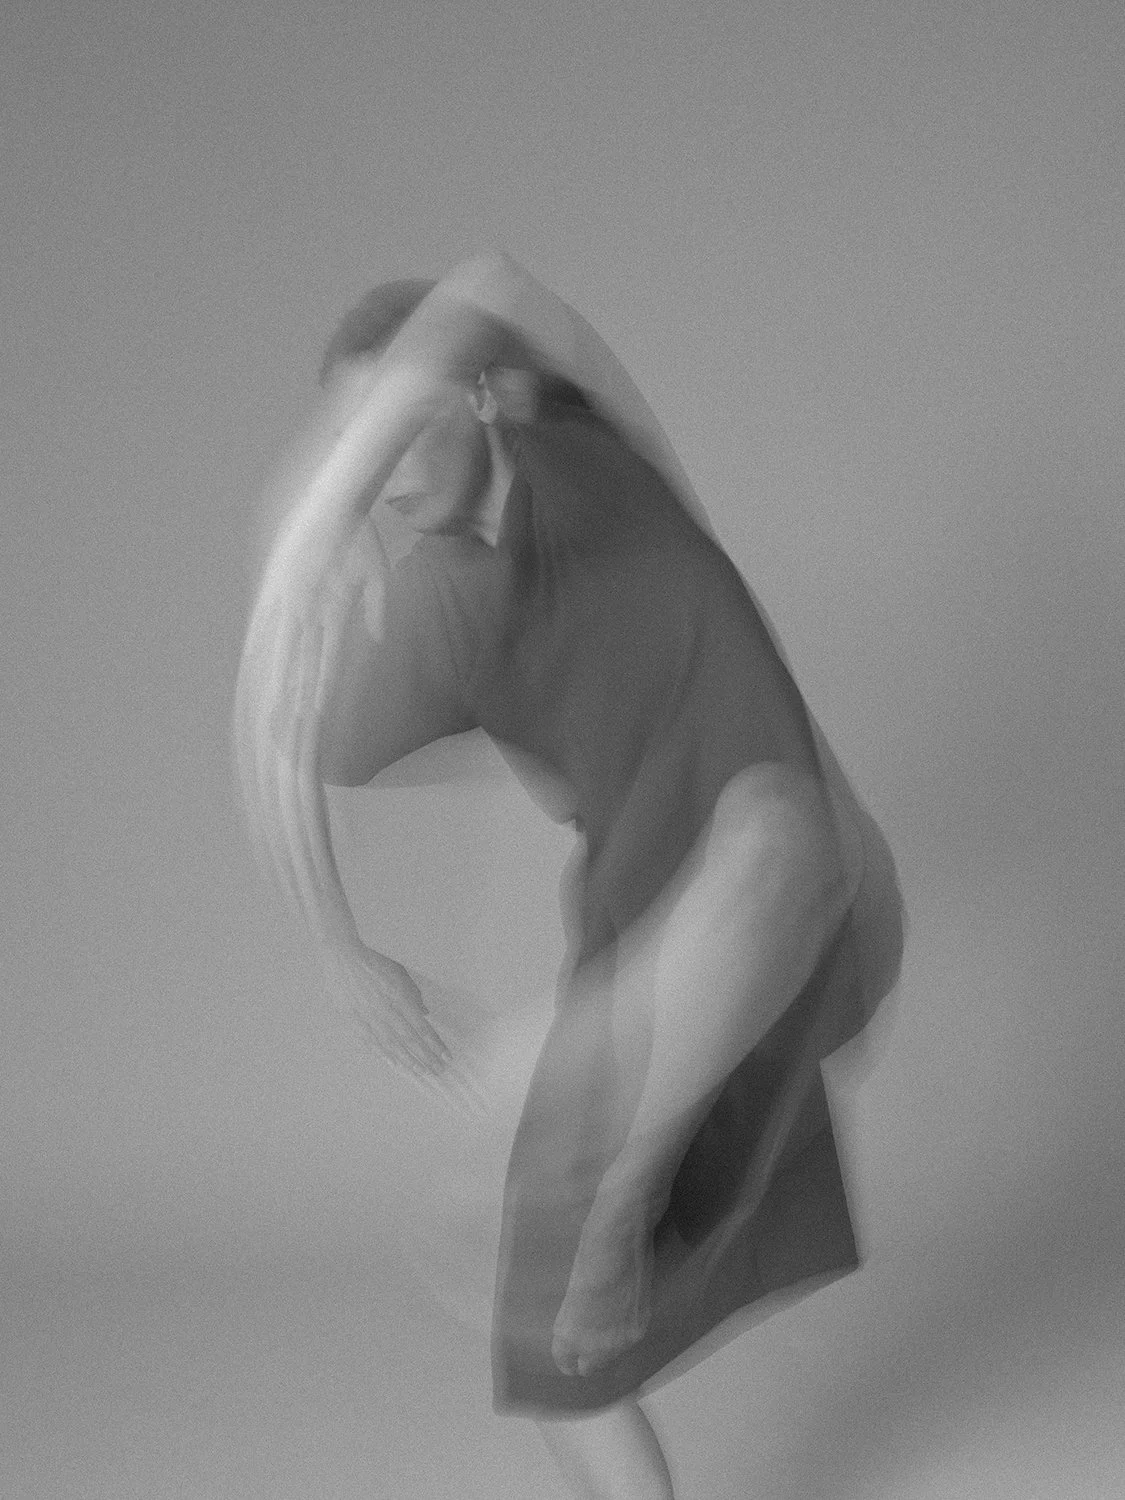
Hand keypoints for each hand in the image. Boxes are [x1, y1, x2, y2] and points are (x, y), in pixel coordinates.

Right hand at [321, 941, 484, 1115]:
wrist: (343, 958)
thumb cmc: (374, 962)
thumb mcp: (400, 973)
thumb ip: (413, 994)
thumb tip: (425, 1013)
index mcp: (400, 998)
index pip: (422, 1027)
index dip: (435, 1044)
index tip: (446, 1056)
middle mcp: (386, 1012)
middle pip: (410, 1041)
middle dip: (426, 1058)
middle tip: (438, 1070)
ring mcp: (369, 1019)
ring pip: (392, 1046)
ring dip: (408, 1061)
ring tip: (421, 1072)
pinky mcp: (355, 1022)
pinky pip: (372, 1043)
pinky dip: (385, 1055)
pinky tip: (395, 1064)